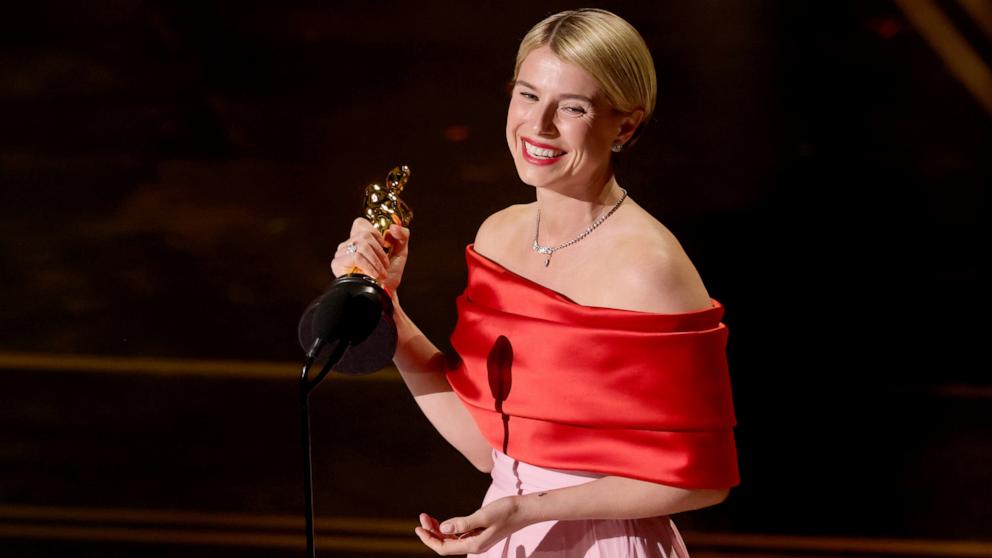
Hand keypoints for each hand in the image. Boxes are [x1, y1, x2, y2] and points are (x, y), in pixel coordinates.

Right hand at [330, 218, 409, 293]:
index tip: (384, 246)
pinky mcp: (337, 263)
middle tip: (385, 265)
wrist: (384, 293)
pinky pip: (356, 257)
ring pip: (362, 245)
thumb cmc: (390, 274)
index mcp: (360, 239)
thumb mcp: (401, 252)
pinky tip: (373, 275)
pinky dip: (369, 266)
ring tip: (381, 273)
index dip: (375, 233)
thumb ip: (402, 235)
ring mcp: (341, 253)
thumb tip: (393, 227)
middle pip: (365, 235)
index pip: (360, 223)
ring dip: (376, 261)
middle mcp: (348, 244)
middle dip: (380, 252)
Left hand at [414, 496, 528, 555]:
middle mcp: (474, 545)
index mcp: (474, 545)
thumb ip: (463, 523)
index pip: (444, 548)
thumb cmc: (506, 511)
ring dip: (438, 530)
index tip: (418, 528)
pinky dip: (449, 528)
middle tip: (422, 517)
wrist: (524, 510)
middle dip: (431, 533)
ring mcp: (477, 540)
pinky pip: (459, 535)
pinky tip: (443, 521)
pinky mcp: (479, 534)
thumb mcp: (484, 516)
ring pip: (451, 539)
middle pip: (446, 544)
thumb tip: (444, 528)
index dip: (429, 539)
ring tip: (428, 518)